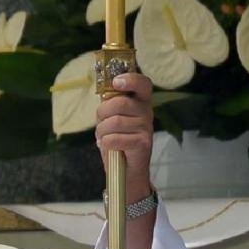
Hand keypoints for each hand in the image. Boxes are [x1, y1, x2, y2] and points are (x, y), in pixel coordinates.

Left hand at [95, 71, 153, 201]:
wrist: (126, 169)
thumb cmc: (117, 139)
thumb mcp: (112, 118)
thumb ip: (110, 104)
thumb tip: (104, 90)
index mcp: (140, 102)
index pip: (142, 83)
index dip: (130, 79)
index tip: (116, 82)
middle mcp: (147, 112)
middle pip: (118, 103)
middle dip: (102, 114)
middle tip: (103, 125)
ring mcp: (146, 128)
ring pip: (113, 123)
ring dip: (102, 132)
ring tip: (106, 138)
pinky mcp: (143, 143)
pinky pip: (113, 139)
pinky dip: (106, 144)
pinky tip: (111, 147)